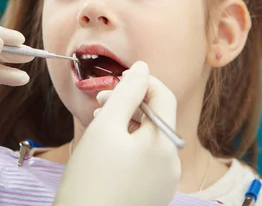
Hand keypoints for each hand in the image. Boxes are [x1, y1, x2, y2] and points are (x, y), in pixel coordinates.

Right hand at [54, 62, 180, 205]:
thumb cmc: (90, 178)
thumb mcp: (105, 126)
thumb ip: (126, 92)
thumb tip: (142, 68)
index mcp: (164, 145)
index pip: (164, 97)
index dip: (142, 82)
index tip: (115, 81)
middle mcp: (171, 164)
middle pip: (156, 118)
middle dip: (130, 104)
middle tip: (100, 103)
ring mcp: (163, 183)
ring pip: (149, 139)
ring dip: (127, 124)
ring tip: (99, 125)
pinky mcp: (151, 194)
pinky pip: (145, 160)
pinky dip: (128, 146)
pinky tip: (106, 150)